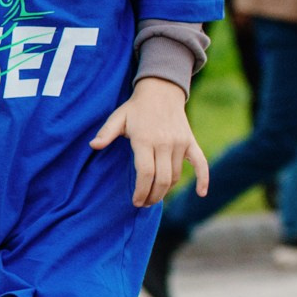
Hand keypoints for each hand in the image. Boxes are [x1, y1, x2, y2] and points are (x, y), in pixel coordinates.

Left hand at [91, 76, 208, 207]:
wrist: (161, 92)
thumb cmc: (135, 108)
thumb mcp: (117, 118)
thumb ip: (106, 133)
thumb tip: (93, 146)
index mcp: (145, 140)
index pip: (145, 173)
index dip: (141, 191)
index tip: (136, 201)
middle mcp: (165, 143)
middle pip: (162, 179)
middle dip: (153, 196)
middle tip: (144, 204)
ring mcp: (180, 143)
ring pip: (175, 175)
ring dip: (166, 190)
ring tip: (155, 197)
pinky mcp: (191, 142)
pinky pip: (201, 163)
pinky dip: (203, 179)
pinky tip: (201, 193)